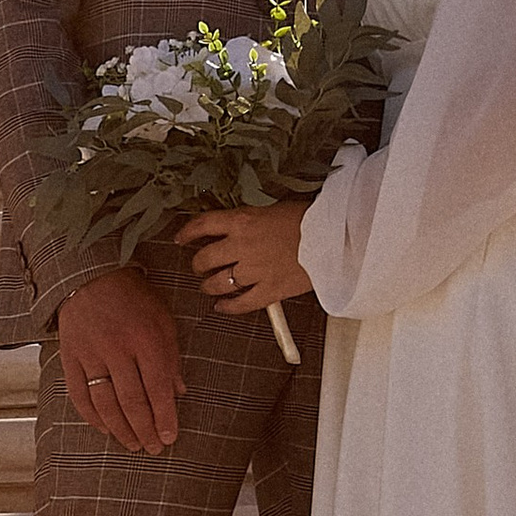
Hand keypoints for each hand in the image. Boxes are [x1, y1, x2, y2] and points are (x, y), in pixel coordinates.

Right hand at [54, 266, 181, 452]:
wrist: (90, 274)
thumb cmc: (132, 296)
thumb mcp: (162, 319)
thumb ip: (171, 356)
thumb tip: (178, 392)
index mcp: (146, 338)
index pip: (158, 389)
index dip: (165, 418)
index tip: (170, 437)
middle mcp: (117, 348)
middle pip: (133, 401)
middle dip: (145, 430)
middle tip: (153, 448)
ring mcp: (91, 354)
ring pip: (106, 403)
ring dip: (121, 429)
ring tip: (133, 444)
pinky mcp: (70, 356)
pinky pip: (79, 394)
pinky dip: (92, 416)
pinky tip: (105, 429)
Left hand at [180, 202, 314, 318]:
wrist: (335, 236)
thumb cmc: (309, 219)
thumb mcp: (273, 208)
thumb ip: (250, 220)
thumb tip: (236, 228)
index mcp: (243, 221)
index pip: (203, 225)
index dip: (187, 232)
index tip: (181, 238)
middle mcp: (243, 246)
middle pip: (204, 259)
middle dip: (198, 264)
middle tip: (199, 266)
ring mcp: (255, 271)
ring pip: (218, 284)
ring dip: (209, 286)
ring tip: (209, 286)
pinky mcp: (270, 291)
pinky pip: (241, 304)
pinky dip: (228, 307)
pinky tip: (222, 307)